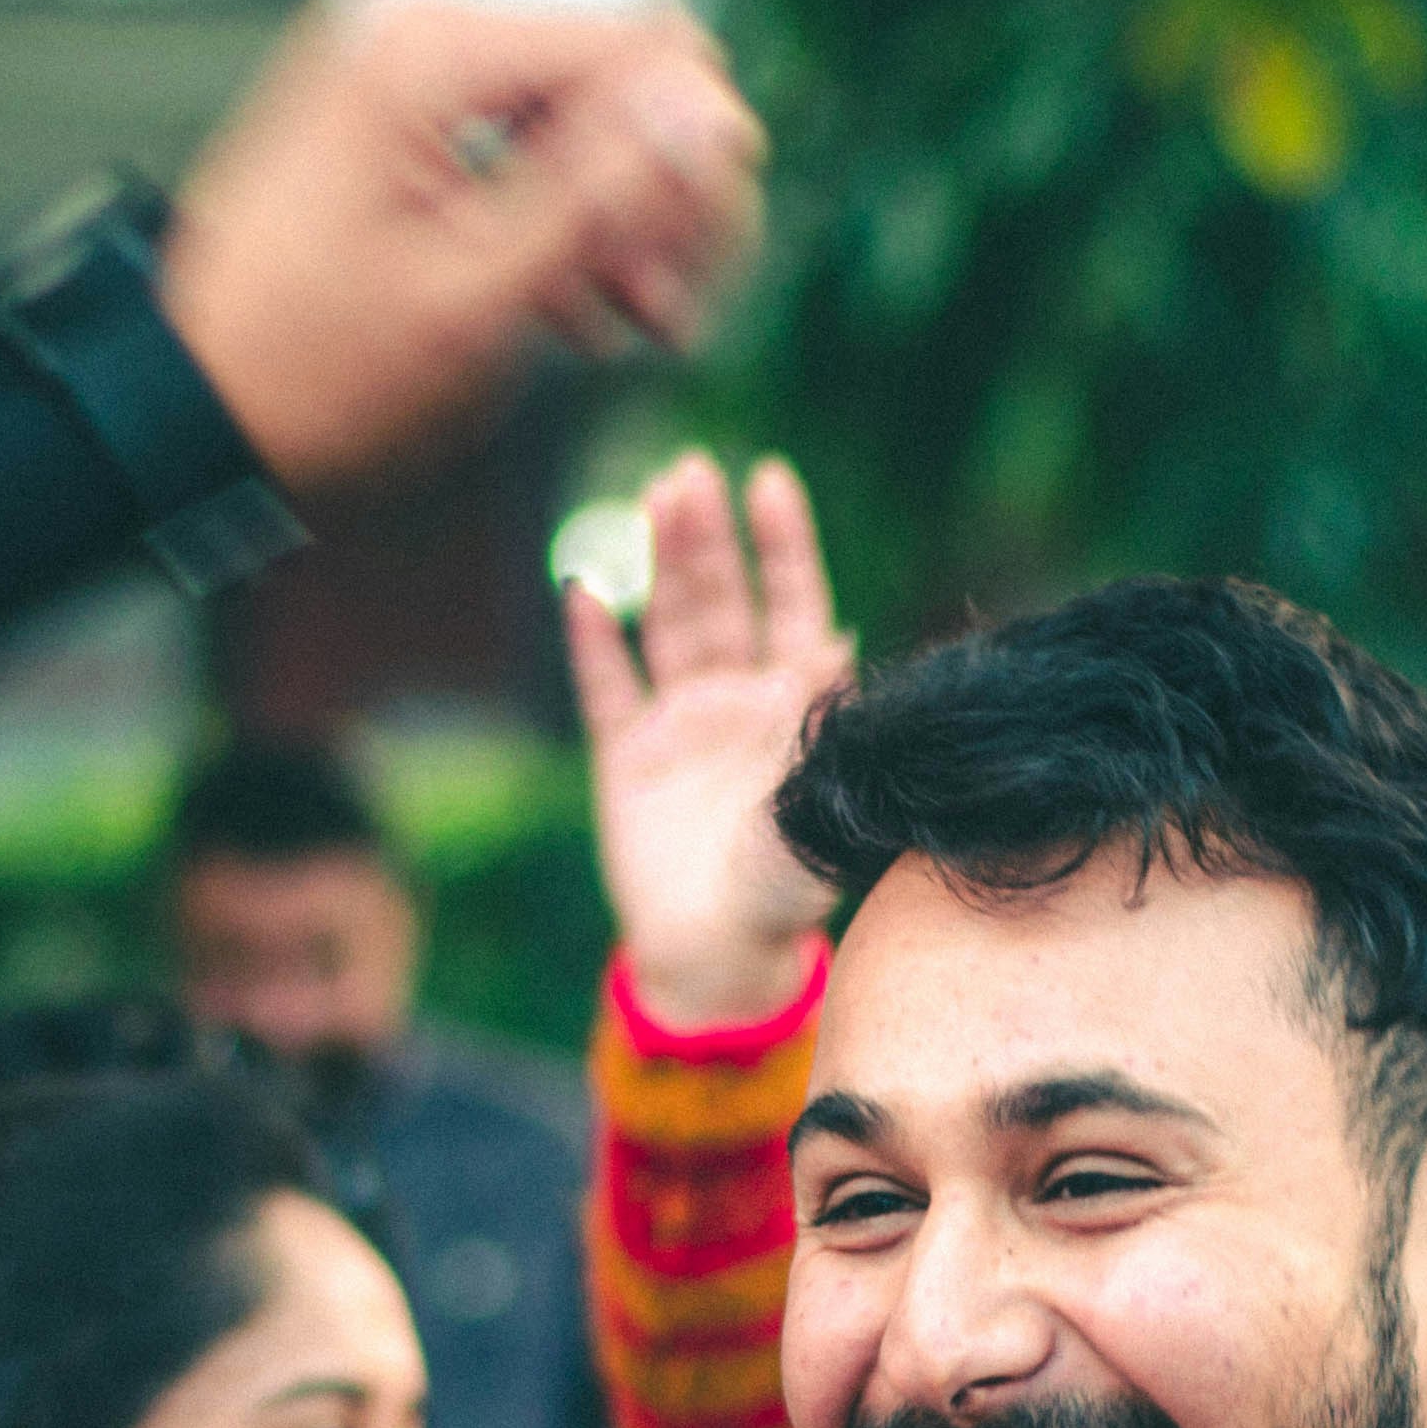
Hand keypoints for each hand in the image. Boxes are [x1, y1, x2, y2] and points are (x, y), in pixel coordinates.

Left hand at [160, 0, 763, 496]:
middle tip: (680, 298)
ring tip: (643, 320)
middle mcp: (419, 38)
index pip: (638, 44)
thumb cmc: (302, 364)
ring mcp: (410, 79)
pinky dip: (567, 223)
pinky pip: (525, 149)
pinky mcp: (405, 125)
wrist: (190, 403)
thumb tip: (710, 117)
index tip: (715, 247)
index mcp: (430, 53)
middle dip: (663, 189)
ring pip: (581, 121)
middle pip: (616, 76)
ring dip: (626, 219)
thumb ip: (601, 196)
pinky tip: (589, 308)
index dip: (695, 146)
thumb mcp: (476, 293)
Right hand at [568, 450, 848, 1029]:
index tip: (771, 480)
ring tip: (655, 496)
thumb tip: (840, 640)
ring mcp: (680, 722)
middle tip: (691, 470)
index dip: (784, 545)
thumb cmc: (786, 891)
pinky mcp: (626, 756)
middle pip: (724, 598)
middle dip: (709, 536)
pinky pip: (606, 686)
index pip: (795, 605)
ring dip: (662, 563)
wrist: (716, 956)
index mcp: (798, 706)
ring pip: (670, 624)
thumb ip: (828, 735)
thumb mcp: (821, 810)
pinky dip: (595, 641)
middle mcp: (739, 700)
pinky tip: (585, 590)